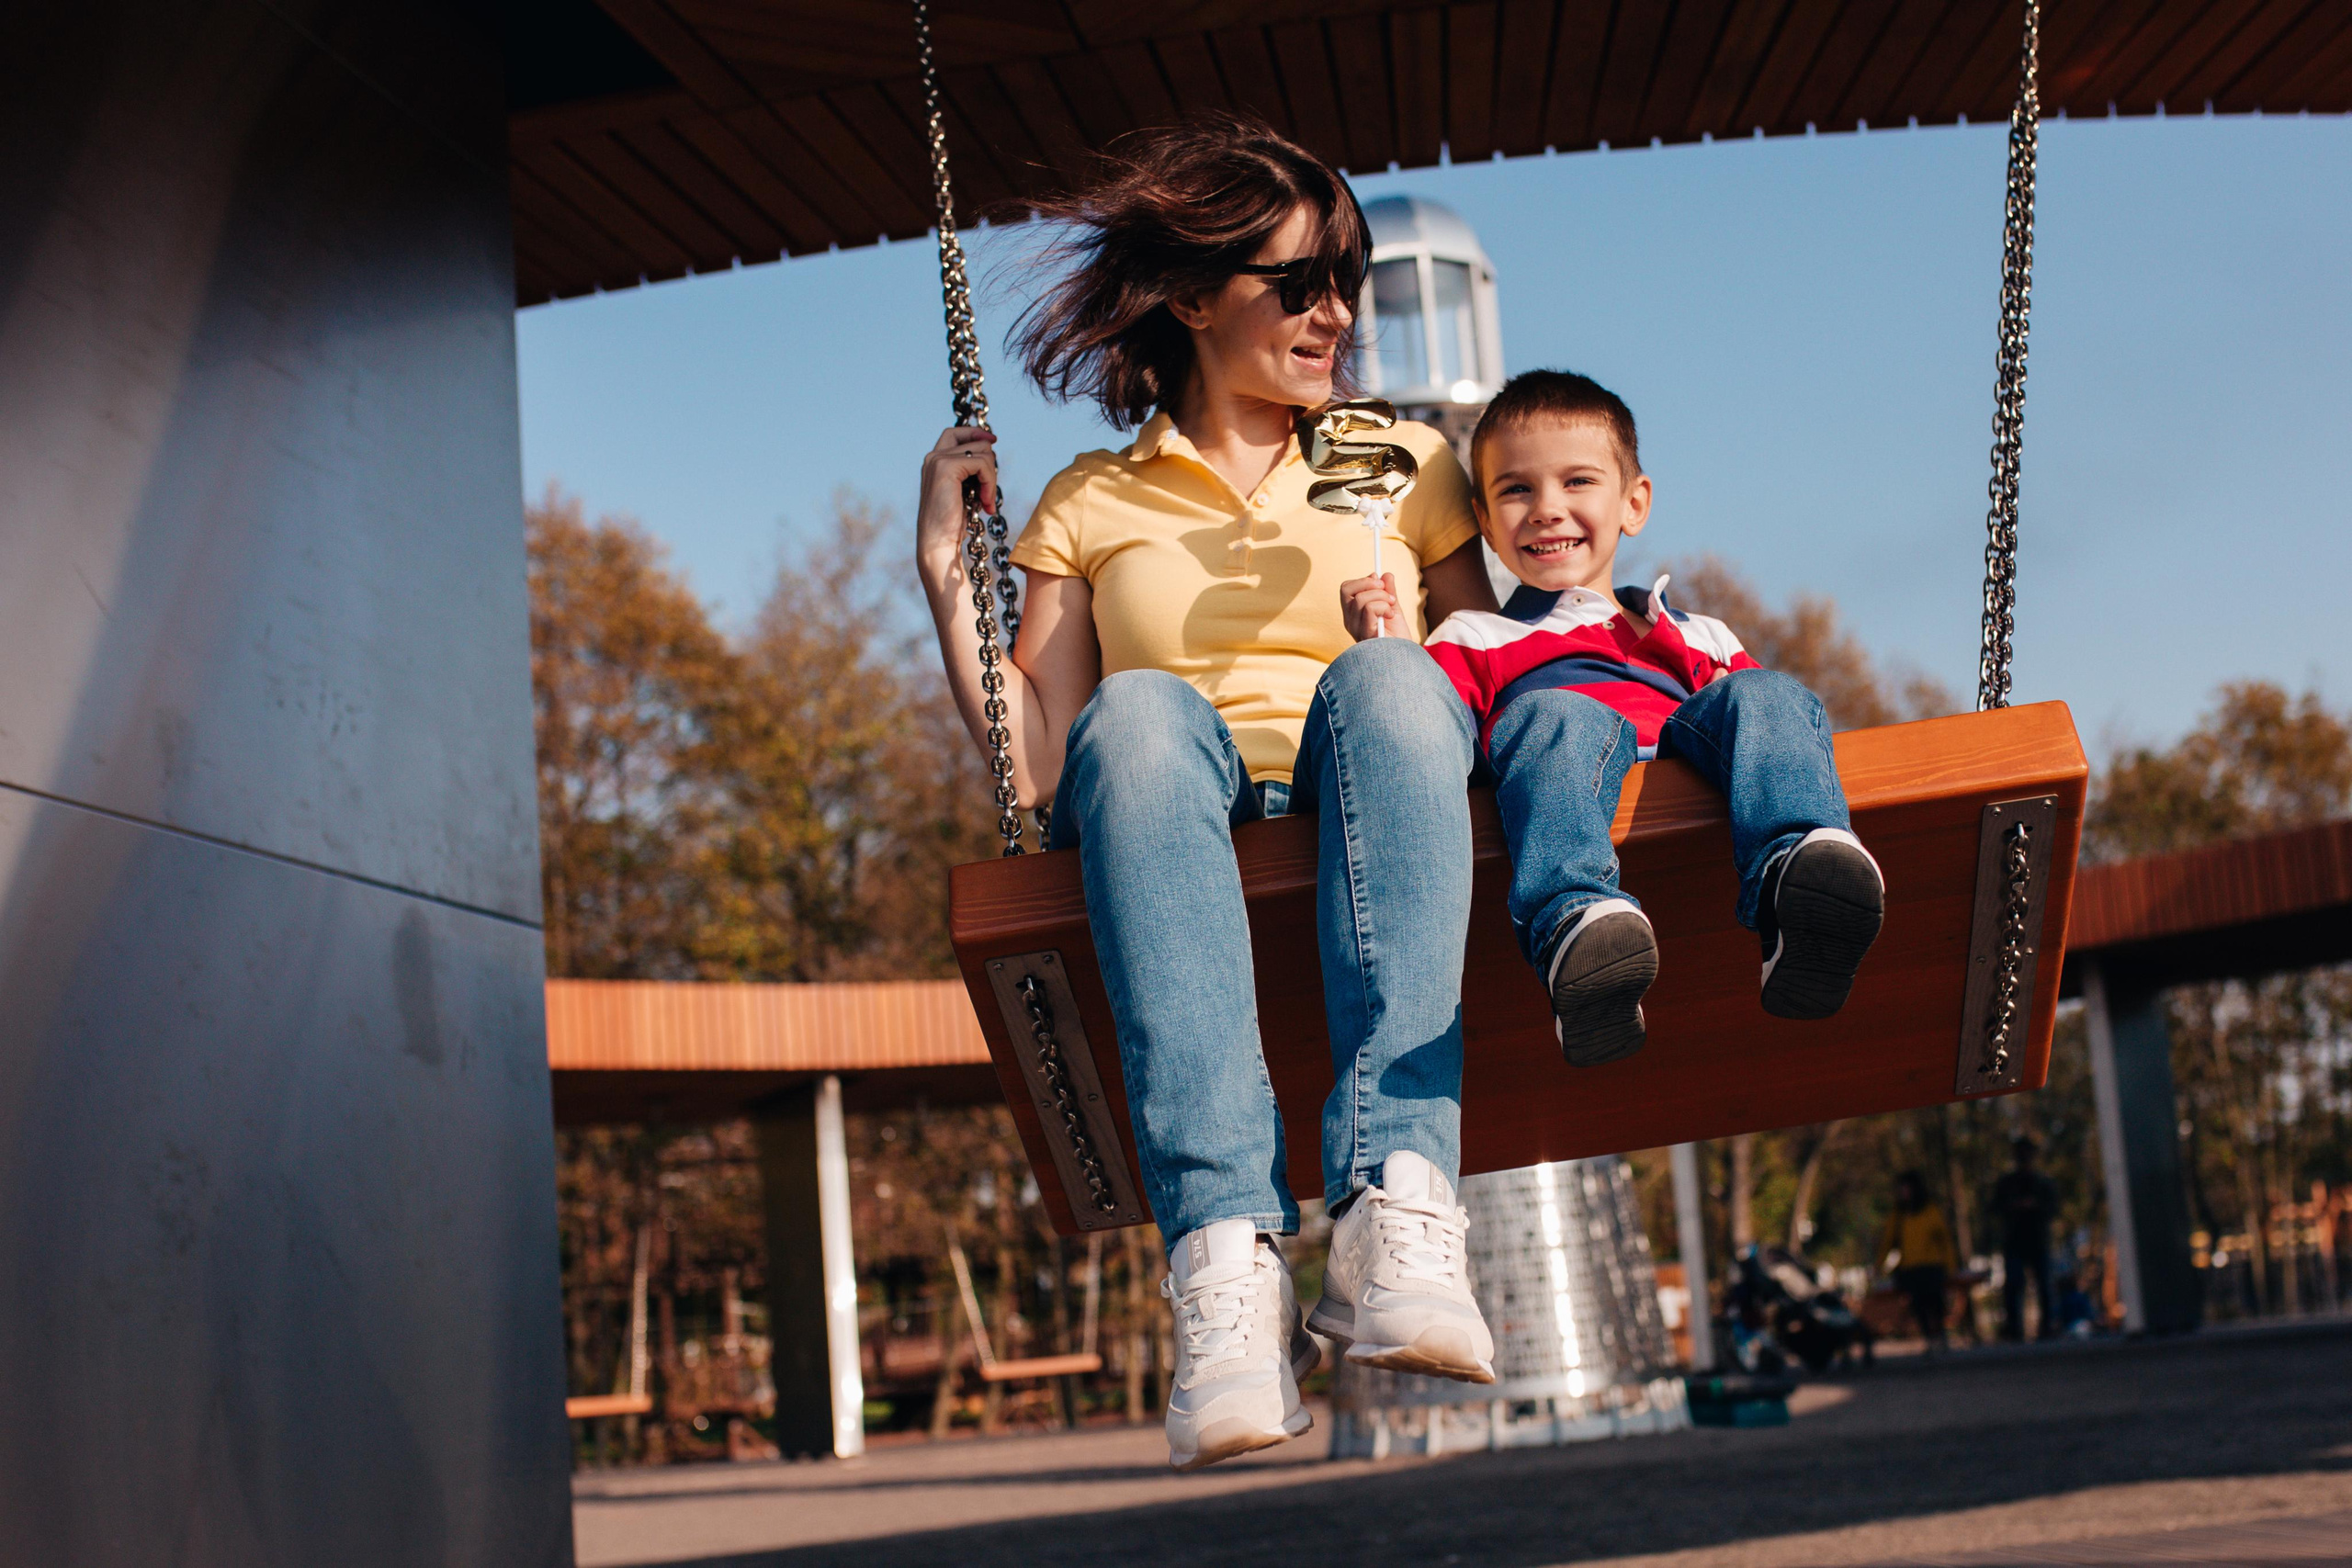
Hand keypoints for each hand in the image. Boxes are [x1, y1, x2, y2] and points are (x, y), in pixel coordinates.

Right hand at [917, 426, 998, 578]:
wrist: (938, 542)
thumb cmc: (952, 523)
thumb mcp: (963, 491)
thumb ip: (970, 471)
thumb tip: (990, 450)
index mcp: (934, 461)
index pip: (956, 433)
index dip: (976, 433)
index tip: (993, 441)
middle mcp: (933, 456)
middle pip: (976, 440)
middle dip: (989, 465)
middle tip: (987, 493)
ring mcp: (937, 460)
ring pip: (983, 451)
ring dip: (991, 478)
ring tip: (985, 502)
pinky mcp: (946, 467)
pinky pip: (982, 463)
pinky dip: (990, 483)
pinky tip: (985, 504)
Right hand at [1340, 572, 1403, 640]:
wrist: (1405, 657)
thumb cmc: (1398, 637)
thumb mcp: (1393, 608)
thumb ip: (1388, 591)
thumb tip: (1385, 574)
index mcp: (1353, 614)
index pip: (1346, 588)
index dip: (1363, 581)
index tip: (1380, 583)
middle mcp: (1349, 621)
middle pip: (1346, 588)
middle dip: (1370, 583)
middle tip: (1387, 592)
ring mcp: (1355, 628)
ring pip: (1361, 598)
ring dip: (1382, 597)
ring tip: (1391, 609)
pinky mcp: (1364, 634)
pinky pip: (1369, 608)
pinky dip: (1384, 607)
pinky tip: (1391, 616)